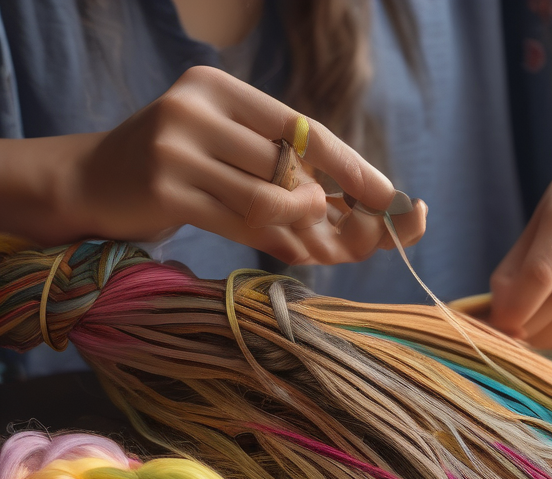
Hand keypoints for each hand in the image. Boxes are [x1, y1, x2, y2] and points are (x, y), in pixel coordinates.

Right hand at [62, 65, 425, 263]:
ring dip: (298, 226)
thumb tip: (359, 212)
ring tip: (304, 238)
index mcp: (221, 89)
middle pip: (291, 166)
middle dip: (330, 209)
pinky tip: (288, 250)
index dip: (352, 166)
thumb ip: (284, 173)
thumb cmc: (179, 171)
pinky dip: (272, 242)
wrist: (93, 183)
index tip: (392, 196)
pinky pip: (240, 224)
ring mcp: (176, 147)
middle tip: (351, 238)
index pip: (303, 128)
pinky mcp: (163, 189)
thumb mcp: (228, 153)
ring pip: (269, 198)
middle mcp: (197, 108)